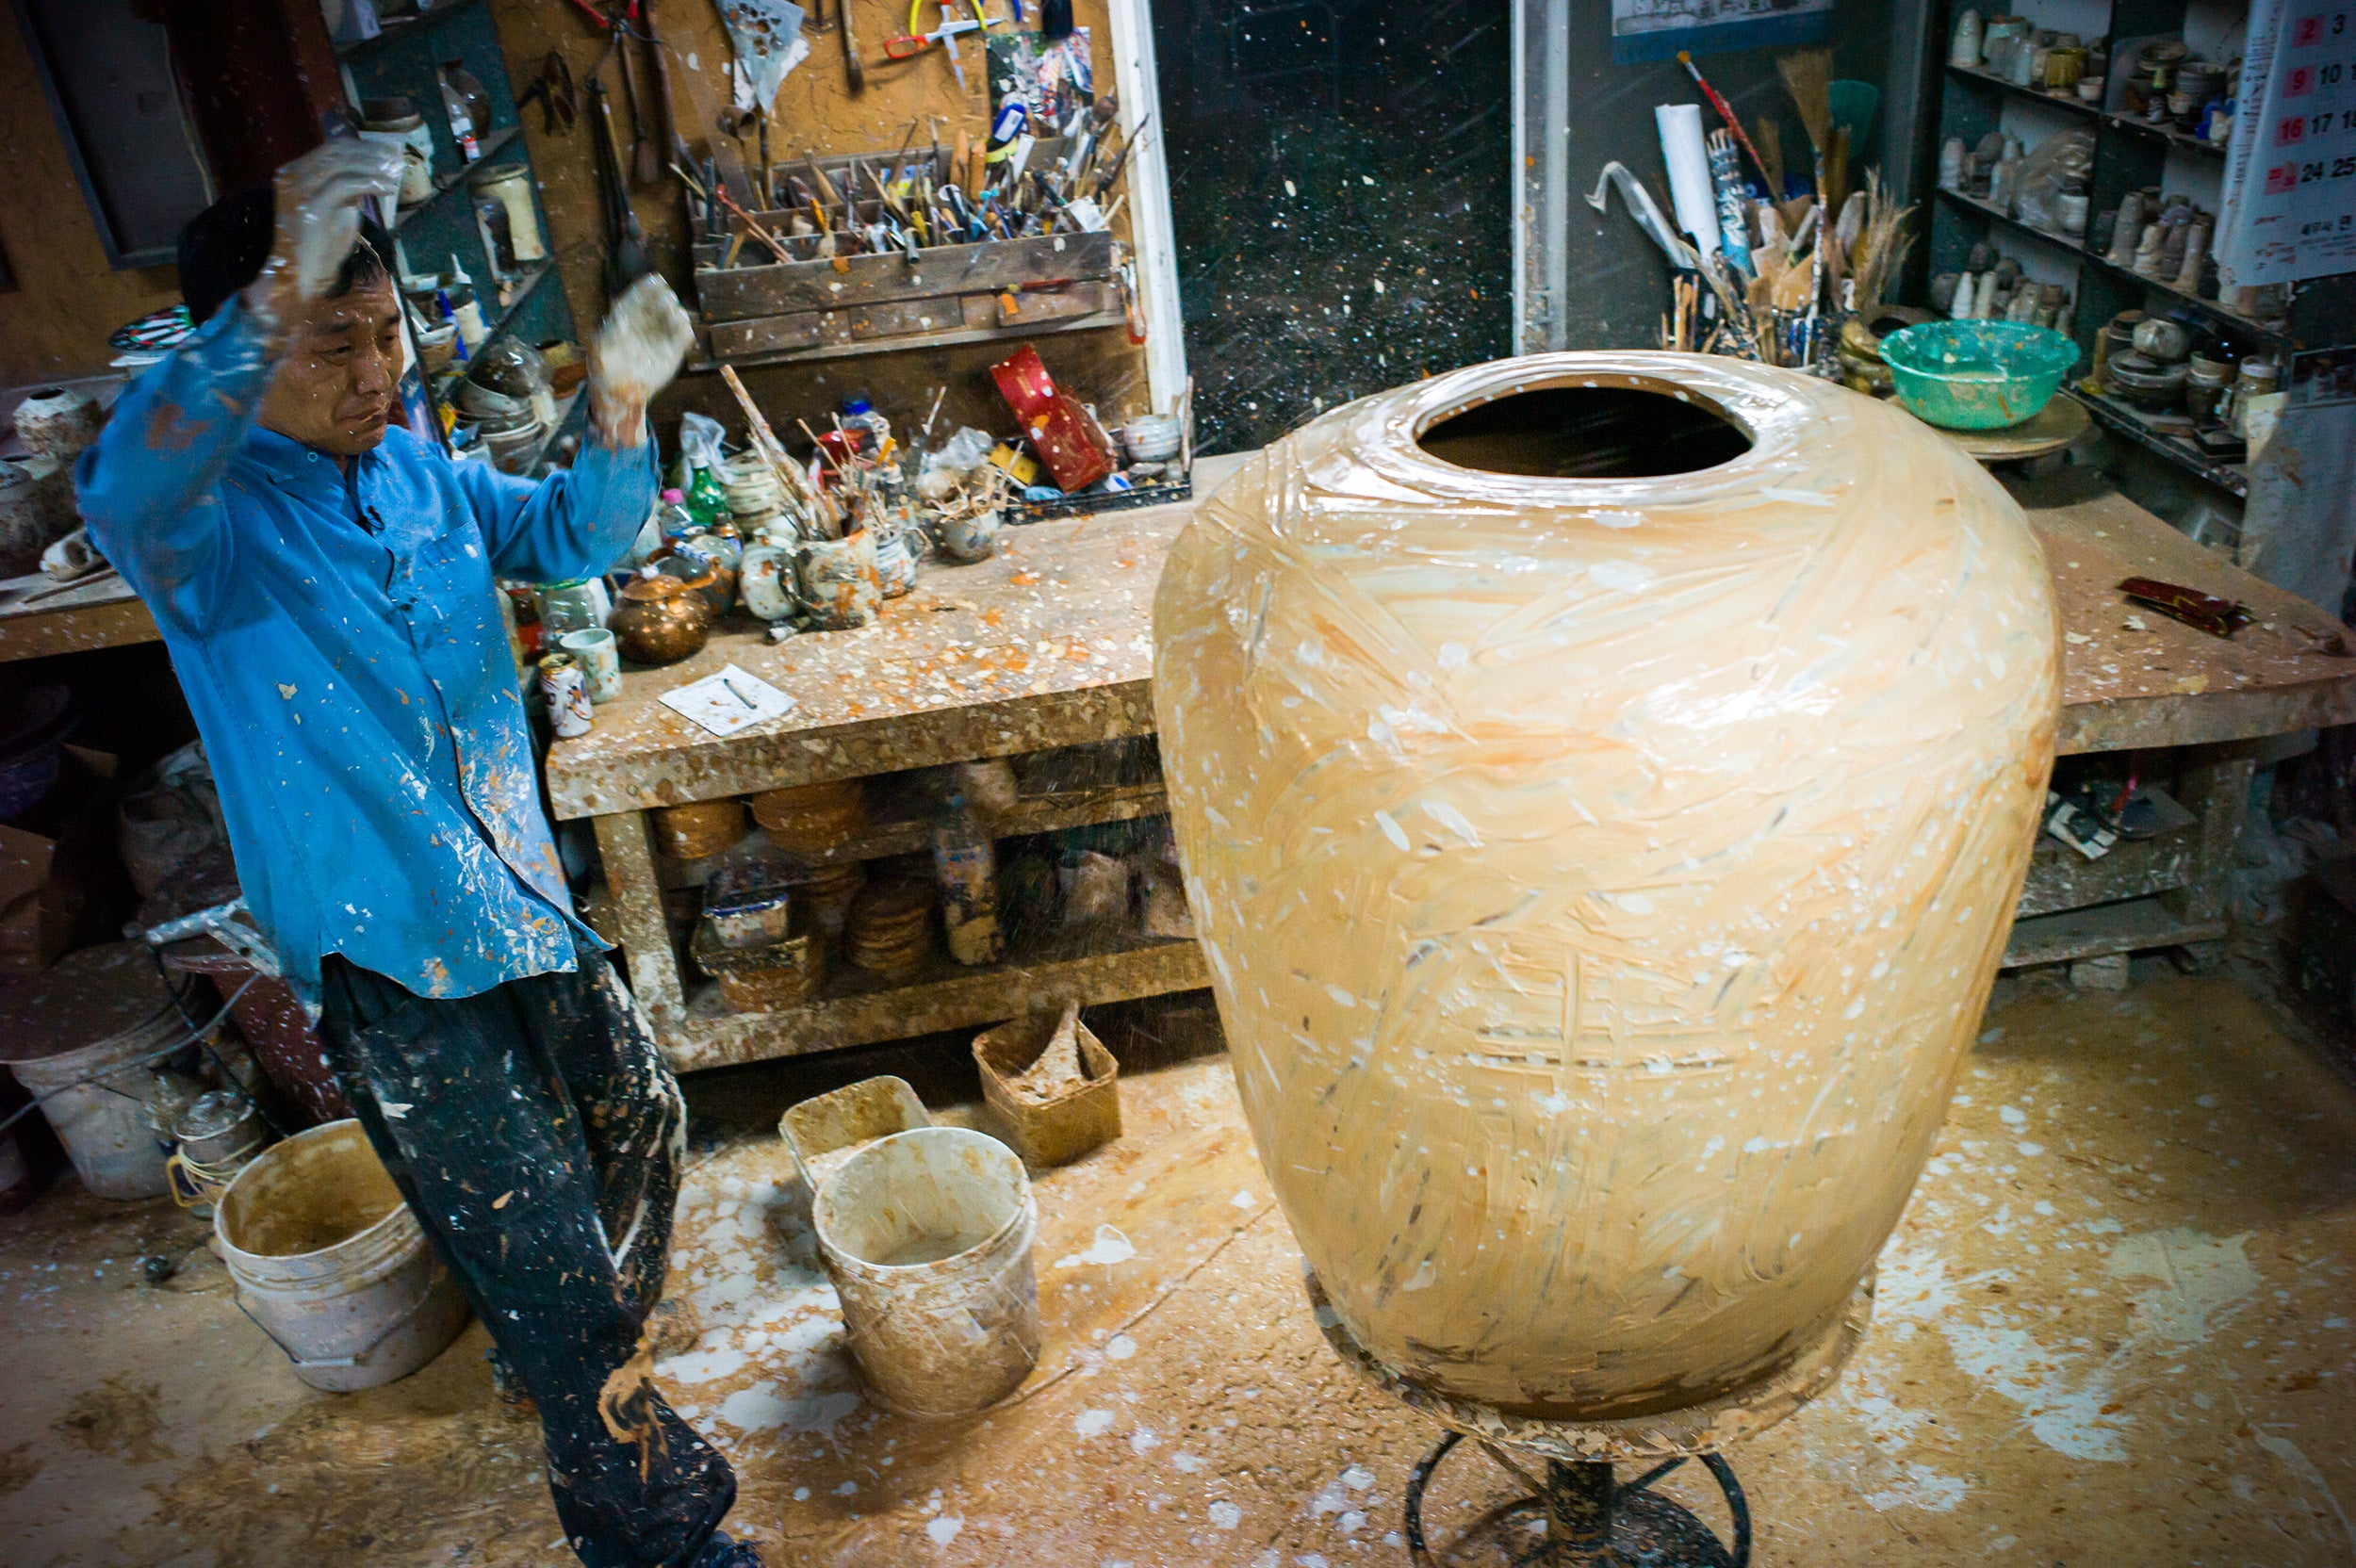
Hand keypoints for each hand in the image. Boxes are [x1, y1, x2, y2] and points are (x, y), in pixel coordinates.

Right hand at [246, 140, 404, 329]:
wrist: (297, 276)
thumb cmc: (317, 249)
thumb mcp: (335, 212)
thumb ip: (347, 193)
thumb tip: (368, 176)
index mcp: (295, 174)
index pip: (331, 149)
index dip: (362, 147)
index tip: (387, 152)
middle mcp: (293, 176)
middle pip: (337, 151)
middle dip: (371, 152)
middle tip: (397, 159)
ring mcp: (300, 189)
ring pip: (342, 163)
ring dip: (373, 165)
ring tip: (395, 172)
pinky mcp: (311, 205)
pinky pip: (345, 184)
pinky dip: (370, 181)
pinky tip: (387, 187)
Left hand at [587, 275, 694, 447]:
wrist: (618, 394)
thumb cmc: (603, 371)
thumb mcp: (598, 352)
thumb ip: (607, 335)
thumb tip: (618, 318)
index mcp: (625, 319)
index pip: (637, 299)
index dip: (646, 288)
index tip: (655, 279)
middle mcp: (644, 324)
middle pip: (656, 305)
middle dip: (663, 298)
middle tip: (667, 296)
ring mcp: (658, 337)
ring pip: (671, 319)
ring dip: (676, 313)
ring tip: (676, 314)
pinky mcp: (671, 352)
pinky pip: (681, 339)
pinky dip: (685, 333)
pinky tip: (685, 330)